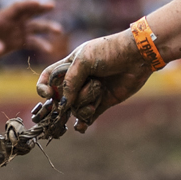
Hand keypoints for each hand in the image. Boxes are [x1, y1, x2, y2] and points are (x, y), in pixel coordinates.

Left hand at [0, 0, 66, 60]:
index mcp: (3, 16)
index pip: (17, 7)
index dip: (27, 4)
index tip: (38, 2)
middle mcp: (13, 21)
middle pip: (30, 12)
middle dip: (41, 8)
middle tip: (52, 5)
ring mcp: (17, 31)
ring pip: (35, 26)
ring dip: (46, 27)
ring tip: (58, 30)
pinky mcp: (18, 41)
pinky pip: (32, 42)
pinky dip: (40, 45)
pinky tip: (49, 49)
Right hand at [34, 30, 152, 131]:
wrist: (137, 56)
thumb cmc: (109, 51)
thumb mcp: (84, 60)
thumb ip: (70, 81)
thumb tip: (63, 104)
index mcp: (68, 66)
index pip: (47, 79)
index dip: (43, 88)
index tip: (49, 95)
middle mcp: (77, 81)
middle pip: (62, 98)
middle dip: (67, 100)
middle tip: (77, 96)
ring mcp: (89, 92)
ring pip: (76, 108)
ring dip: (86, 102)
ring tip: (99, 90)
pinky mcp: (102, 103)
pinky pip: (88, 117)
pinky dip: (83, 124)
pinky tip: (81, 127)